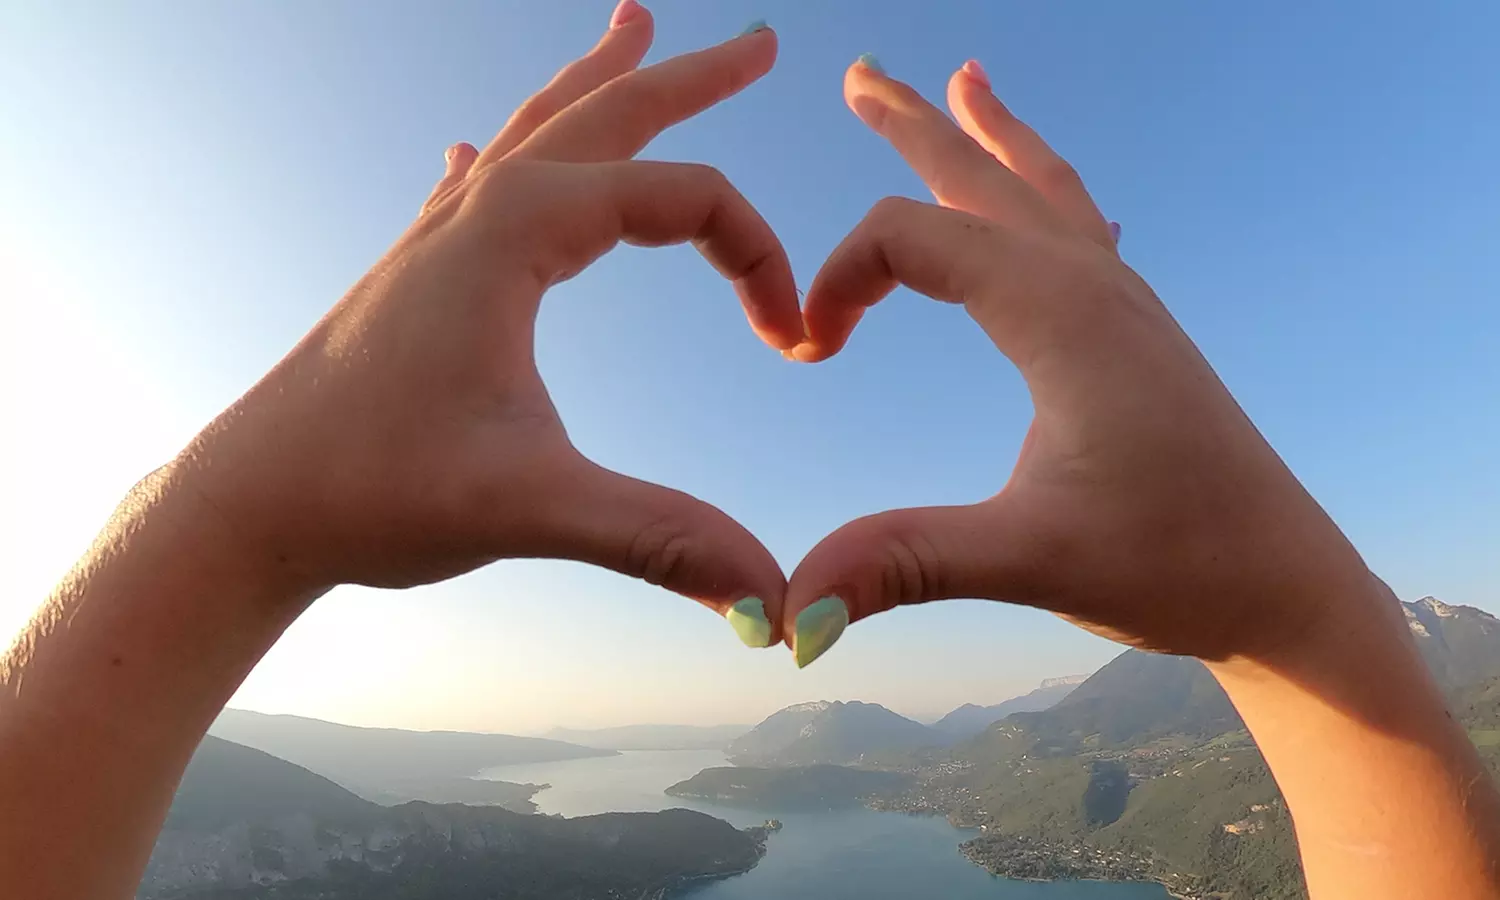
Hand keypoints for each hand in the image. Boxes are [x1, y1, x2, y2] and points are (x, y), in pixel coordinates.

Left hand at [173, 7, 796, 640]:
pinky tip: (469, 149)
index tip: (793, 340)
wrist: (246, 505)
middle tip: (759, 42)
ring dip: (598, 82)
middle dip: (690, 77)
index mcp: (515, 233)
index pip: (680, 200)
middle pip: (606, 115)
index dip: (758, 257)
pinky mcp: (416, 279)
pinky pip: (474, 185)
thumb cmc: (369, 489)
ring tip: (634, 25)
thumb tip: (772, 594)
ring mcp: (439, 240)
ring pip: (537, 131)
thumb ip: (657, 536)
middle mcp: (476, 214)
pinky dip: (503, 149)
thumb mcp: (530, 507)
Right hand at [782, 58, 1372, 666]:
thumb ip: (905, 564)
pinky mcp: (1138, 336)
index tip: (808, 352)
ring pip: (1041, 190)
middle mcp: (1093, 287)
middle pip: (984, 176)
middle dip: (915, 123)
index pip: (913, 238)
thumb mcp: (1029, 561)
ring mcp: (1124, 305)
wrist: (1285, 584)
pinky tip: (1050, 199)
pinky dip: (1042, 191)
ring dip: (990, 138)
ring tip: (966, 81)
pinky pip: (1079, 231)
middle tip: (862, 72)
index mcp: (1059, 314)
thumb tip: (788, 611)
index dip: (838, 279)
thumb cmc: (1175, 563)